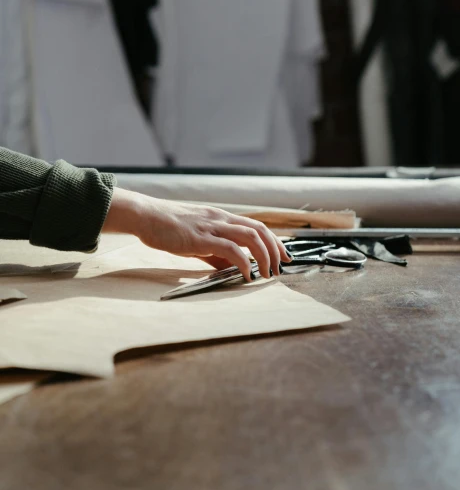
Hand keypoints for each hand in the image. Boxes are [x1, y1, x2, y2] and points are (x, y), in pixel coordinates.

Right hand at [102, 188, 291, 279]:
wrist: (146, 216)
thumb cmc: (168, 227)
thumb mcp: (197, 239)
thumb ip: (215, 253)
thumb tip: (231, 267)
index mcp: (221, 218)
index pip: (256, 226)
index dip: (274, 240)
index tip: (283, 255)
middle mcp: (221, 219)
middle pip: (259, 229)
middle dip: (275, 249)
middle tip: (280, 268)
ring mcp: (211, 226)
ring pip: (250, 236)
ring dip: (264, 255)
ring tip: (267, 273)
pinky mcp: (200, 237)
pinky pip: (229, 248)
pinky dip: (243, 261)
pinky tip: (246, 273)